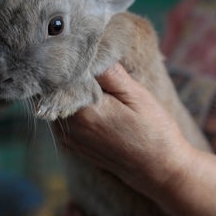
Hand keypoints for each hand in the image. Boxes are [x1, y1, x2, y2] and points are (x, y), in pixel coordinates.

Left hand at [57, 63, 191, 191]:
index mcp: (83, 112)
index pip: (61, 76)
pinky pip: (62, 117)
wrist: (160, 170)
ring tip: (87, 73)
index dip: (70, 59)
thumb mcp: (136, 94)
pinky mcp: (74, 146)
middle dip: (66, 73)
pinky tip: (88, 95)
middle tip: (84, 55)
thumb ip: (108, 73)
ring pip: (56, 103)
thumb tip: (88, 50)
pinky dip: (69, 104)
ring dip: (66, 88)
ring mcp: (70, 139)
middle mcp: (70, 127)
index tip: (80, 45)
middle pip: (54, 90)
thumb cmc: (153, 131)